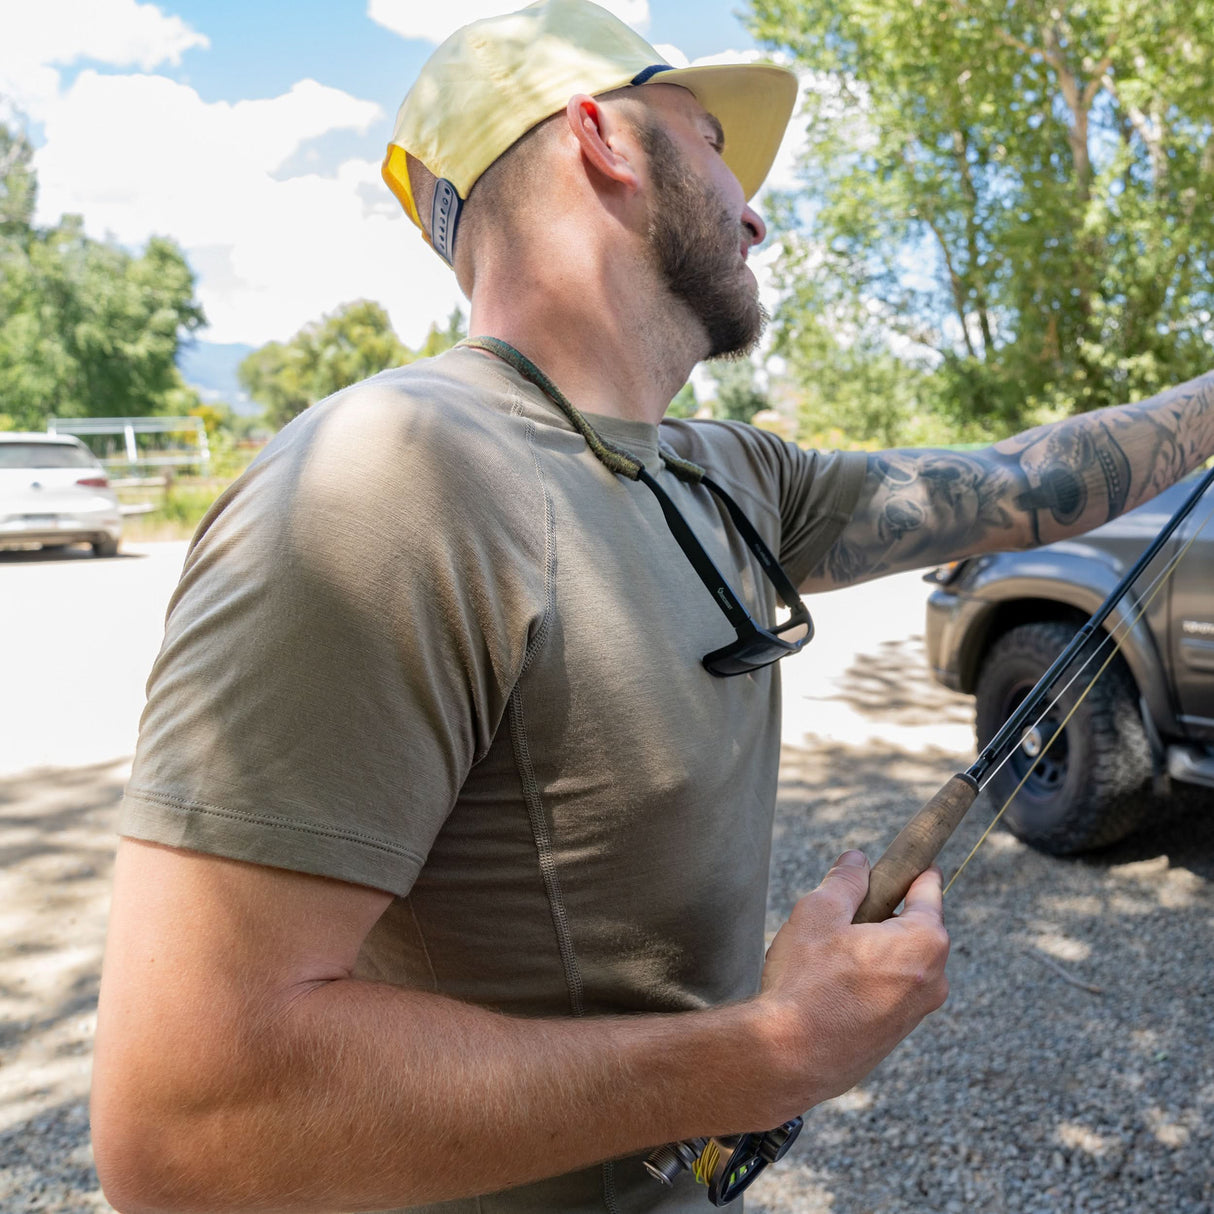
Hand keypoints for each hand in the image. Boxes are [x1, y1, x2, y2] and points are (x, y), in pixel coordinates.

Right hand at [750, 851, 948, 1122]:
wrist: (788, 1058)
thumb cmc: (805, 983)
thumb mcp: (819, 912)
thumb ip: (845, 881)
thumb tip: (858, 861)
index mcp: (923, 942)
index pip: (928, 889)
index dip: (908, 870)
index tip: (896, 861)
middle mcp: (933, 980)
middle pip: (912, 927)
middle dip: (880, 915)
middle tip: (837, 916)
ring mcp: (916, 1013)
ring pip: (897, 961)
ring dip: (869, 950)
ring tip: (825, 956)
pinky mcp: (894, 1037)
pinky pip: (887, 991)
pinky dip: (865, 980)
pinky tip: (828, 985)